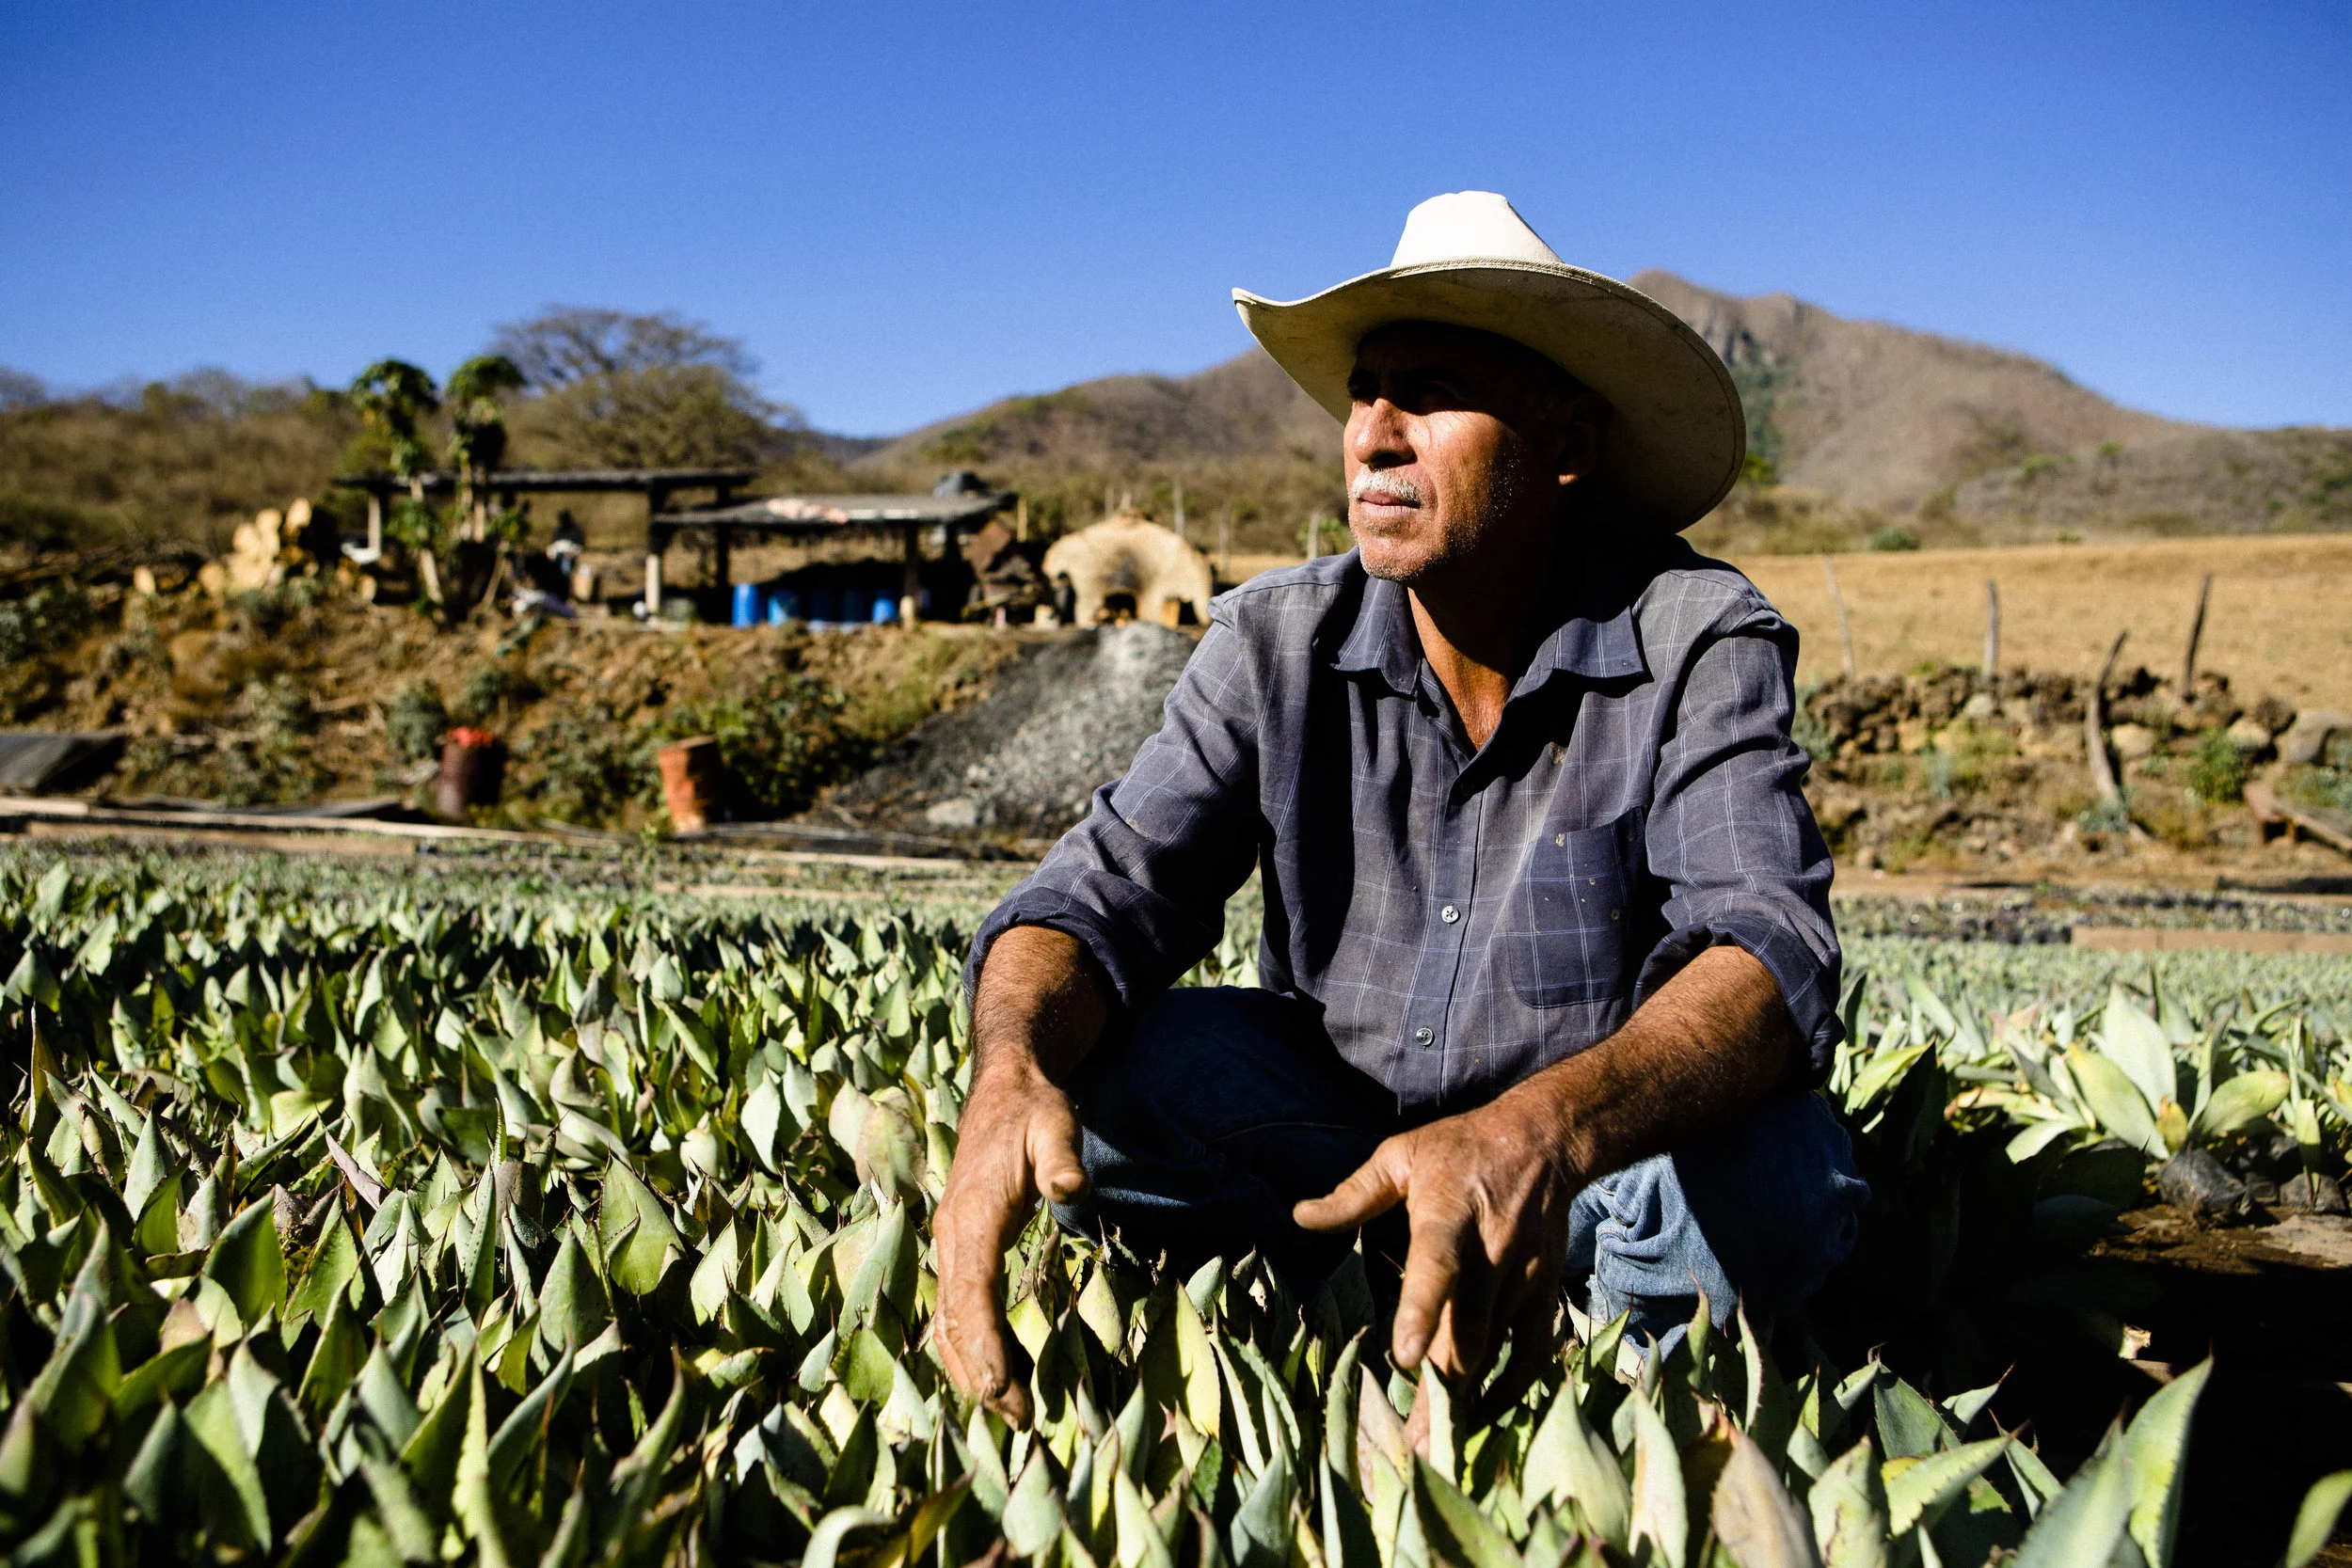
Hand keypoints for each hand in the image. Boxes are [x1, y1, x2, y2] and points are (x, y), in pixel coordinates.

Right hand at [932, 1063, 1088, 1425]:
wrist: (1003, 1090)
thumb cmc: (1034, 1112)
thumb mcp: (1056, 1126)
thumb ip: (1063, 1158)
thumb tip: (1074, 1190)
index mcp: (973, 1214)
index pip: (972, 1289)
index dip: (983, 1340)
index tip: (1000, 1385)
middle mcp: (952, 1235)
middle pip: (955, 1319)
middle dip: (981, 1373)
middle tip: (1020, 1418)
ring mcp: (951, 1243)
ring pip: (947, 1321)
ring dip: (970, 1369)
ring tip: (1008, 1411)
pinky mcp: (960, 1248)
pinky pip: (953, 1309)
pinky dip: (966, 1347)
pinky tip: (987, 1377)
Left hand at [1294, 1085, 1577, 1415]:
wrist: (1543, 1141)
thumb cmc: (1459, 1148)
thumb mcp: (1400, 1155)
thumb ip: (1352, 1194)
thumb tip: (1298, 1217)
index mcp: (1448, 1214)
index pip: (1436, 1266)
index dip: (1422, 1311)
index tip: (1404, 1360)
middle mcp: (1490, 1251)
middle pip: (1466, 1330)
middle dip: (1440, 1390)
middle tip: (1413, 1446)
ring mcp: (1522, 1277)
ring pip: (1493, 1350)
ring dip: (1467, 1400)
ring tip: (1439, 1449)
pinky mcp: (1544, 1293)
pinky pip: (1532, 1353)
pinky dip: (1511, 1388)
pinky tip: (1483, 1415)